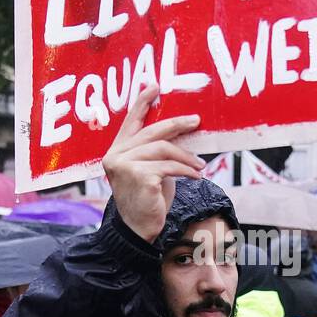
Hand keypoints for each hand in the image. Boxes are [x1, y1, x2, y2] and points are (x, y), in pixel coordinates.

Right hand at [102, 86, 202, 242]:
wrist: (138, 230)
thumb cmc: (147, 200)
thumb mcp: (152, 170)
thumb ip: (157, 151)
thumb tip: (181, 130)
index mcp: (117, 151)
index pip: (130, 121)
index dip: (142, 102)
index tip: (155, 86)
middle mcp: (116, 155)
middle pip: (152, 131)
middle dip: (177, 124)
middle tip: (196, 121)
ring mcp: (124, 165)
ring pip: (163, 148)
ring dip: (186, 156)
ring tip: (200, 165)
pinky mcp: (138, 176)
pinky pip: (169, 166)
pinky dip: (186, 170)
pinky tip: (196, 176)